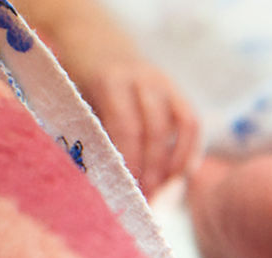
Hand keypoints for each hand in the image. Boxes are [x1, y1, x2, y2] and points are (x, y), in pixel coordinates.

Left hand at [75, 60, 198, 197]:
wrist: (97, 43)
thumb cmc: (79, 83)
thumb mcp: (77, 103)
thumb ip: (93, 135)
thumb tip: (106, 184)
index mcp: (111, 79)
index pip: (127, 127)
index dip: (130, 162)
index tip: (127, 192)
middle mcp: (144, 78)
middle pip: (157, 131)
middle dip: (152, 170)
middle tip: (145, 201)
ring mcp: (167, 84)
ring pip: (183, 128)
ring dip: (174, 165)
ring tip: (162, 193)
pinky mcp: (180, 93)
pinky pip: (193, 125)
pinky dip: (188, 153)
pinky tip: (176, 177)